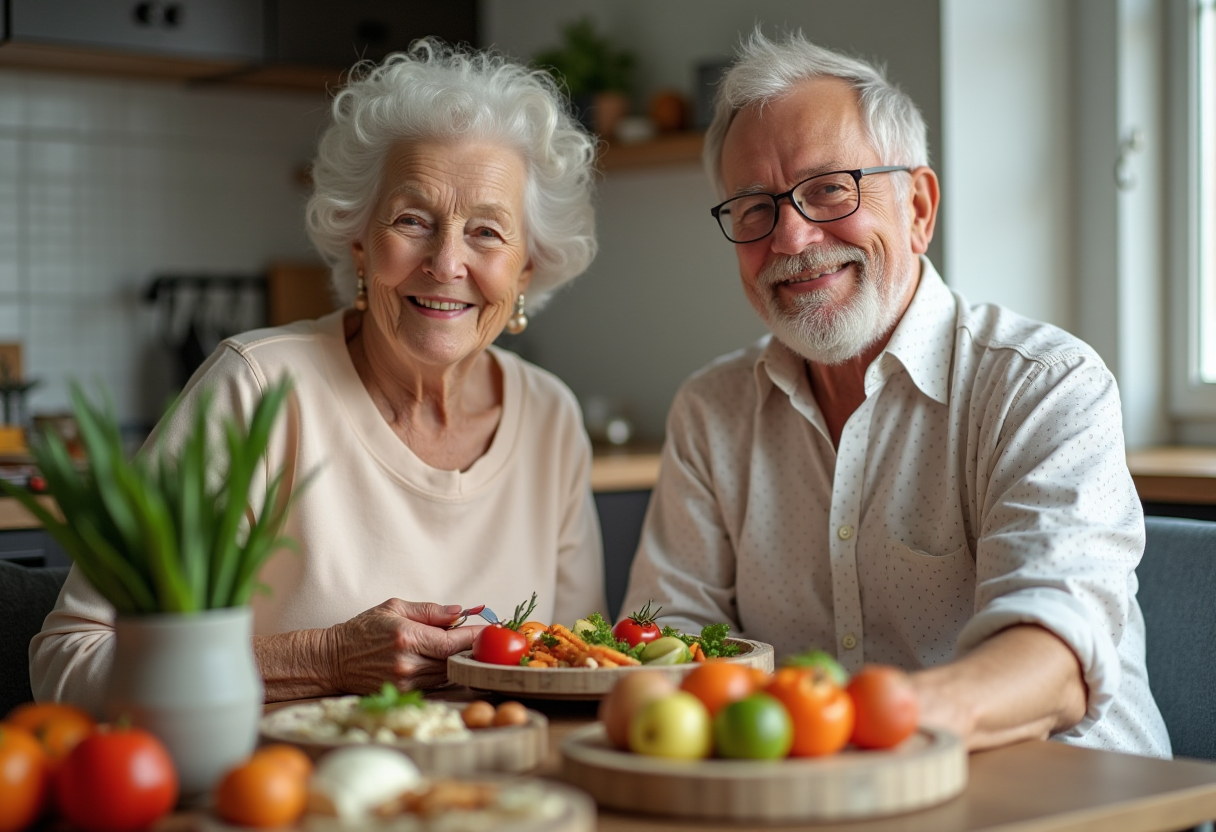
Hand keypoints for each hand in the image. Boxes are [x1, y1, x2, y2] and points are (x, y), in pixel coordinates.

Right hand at [325, 599, 483, 692]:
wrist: (334, 660)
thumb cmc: (363, 630)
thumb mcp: (394, 608)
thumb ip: (429, 611)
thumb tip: (459, 612)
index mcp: (407, 637)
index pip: (453, 641)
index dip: (475, 637)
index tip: (492, 631)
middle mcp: (408, 663)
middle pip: (454, 660)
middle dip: (472, 649)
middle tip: (488, 639)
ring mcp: (406, 682)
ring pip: (447, 673)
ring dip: (460, 661)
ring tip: (469, 648)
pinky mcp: (403, 693)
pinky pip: (435, 682)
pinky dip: (445, 672)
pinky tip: (448, 661)